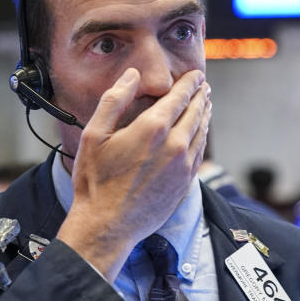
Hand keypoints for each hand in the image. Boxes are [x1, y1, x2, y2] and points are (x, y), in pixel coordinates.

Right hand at [56, 68, 211, 281]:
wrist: (107, 226)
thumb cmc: (95, 181)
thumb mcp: (94, 135)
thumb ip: (114, 100)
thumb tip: (132, 75)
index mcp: (152, 128)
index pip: (180, 97)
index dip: (189, 83)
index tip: (195, 75)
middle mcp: (174, 145)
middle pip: (196, 112)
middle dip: (201, 96)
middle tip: (204, 86)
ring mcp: (183, 166)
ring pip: (201, 132)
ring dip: (204, 115)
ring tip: (205, 105)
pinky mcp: (185, 184)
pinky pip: (199, 153)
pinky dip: (201, 137)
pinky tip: (198, 134)